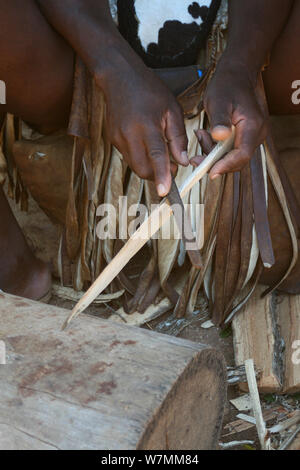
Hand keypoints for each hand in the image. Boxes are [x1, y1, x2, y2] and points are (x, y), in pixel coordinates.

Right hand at [100, 65, 188, 196]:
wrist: (119, 77)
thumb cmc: (149, 90)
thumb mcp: (172, 109)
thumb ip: (178, 138)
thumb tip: (182, 161)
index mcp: (146, 125)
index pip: (155, 156)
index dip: (161, 175)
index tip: (165, 192)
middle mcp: (129, 134)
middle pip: (143, 169)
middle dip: (157, 175)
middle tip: (172, 167)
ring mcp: (118, 138)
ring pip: (135, 166)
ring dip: (149, 167)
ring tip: (160, 153)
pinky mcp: (113, 140)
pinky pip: (128, 157)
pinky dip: (140, 157)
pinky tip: (146, 143)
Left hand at [204, 59, 267, 178]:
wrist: (237, 74)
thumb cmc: (228, 84)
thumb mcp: (218, 101)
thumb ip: (219, 120)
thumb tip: (219, 137)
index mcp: (252, 126)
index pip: (242, 155)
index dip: (225, 166)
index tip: (210, 171)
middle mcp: (257, 133)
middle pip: (238, 159)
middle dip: (216, 162)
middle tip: (196, 158)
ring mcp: (253, 135)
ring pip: (233, 156)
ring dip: (214, 153)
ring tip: (201, 136)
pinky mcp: (246, 136)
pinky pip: (232, 149)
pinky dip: (218, 148)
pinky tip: (206, 136)